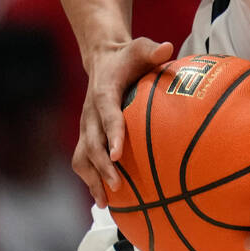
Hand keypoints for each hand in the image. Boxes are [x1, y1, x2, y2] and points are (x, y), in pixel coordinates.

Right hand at [72, 38, 172, 205]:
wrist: (104, 59)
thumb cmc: (129, 56)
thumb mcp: (140, 48)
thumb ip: (153, 50)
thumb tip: (168, 48)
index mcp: (103, 93)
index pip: (106, 115)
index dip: (112, 134)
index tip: (119, 154)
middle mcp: (89, 112)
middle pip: (90, 143)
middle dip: (102, 166)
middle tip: (118, 186)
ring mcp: (86, 126)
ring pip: (81, 156)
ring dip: (91, 179)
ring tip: (105, 202)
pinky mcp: (87, 135)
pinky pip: (83, 160)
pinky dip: (91, 180)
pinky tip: (105, 201)